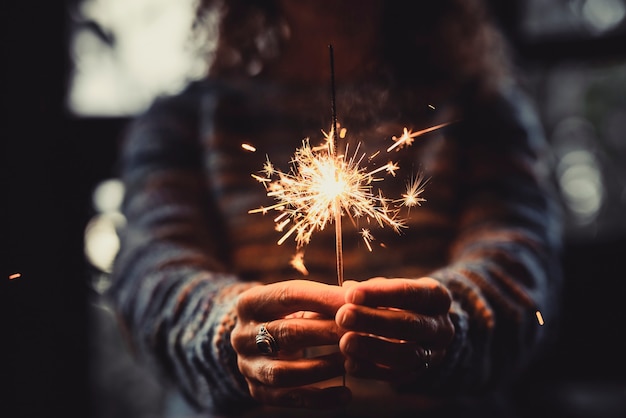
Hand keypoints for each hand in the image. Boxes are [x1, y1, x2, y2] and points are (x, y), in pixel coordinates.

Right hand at [231, 280, 350, 408]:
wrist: (256, 341)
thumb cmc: (288, 313)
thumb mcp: (297, 300)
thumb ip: (325, 297)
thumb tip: (357, 294)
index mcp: (249, 303)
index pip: (289, 295)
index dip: (324, 298)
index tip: (354, 301)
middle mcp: (241, 335)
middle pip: (287, 333)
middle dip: (327, 332)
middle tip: (359, 332)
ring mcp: (246, 365)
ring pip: (283, 372)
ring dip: (323, 368)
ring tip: (352, 362)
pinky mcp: (256, 391)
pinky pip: (288, 398)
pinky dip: (318, 398)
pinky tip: (345, 394)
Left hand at [335, 277, 453, 383]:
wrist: (420, 326)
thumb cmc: (396, 300)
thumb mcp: (389, 288)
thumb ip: (369, 290)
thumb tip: (346, 290)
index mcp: (437, 297)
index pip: (410, 293)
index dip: (380, 294)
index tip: (350, 294)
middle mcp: (442, 326)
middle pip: (410, 325)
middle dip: (374, 321)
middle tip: (343, 316)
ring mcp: (434, 353)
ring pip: (407, 354)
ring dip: (373, 349)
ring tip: (344, 342)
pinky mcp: (419, 373)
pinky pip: (397, 375)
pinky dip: (372, 370)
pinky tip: (349, 363)